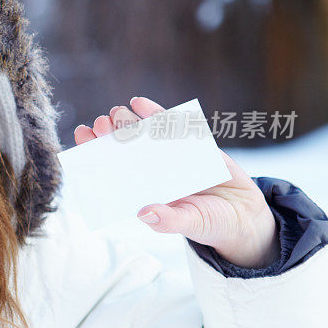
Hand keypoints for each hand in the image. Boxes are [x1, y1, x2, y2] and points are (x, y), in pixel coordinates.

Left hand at [73, 96, 280, 268]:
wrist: (246, 214)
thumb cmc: (211, 223)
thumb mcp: (190, 224)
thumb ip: (169, 221)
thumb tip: (145, 214)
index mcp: (143, 189)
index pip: (112, 168)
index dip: (95, 152)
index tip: (82, 136)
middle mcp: (151, 169)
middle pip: (123, 148)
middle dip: (109, 134)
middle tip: (100, 123)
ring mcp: (169, 155)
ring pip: (142, 133)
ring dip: (127, 121)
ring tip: (117, 113)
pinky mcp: (191, 143)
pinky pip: (170, 125)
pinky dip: (155, 113)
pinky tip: (140, 103)